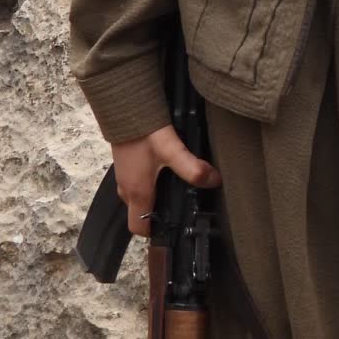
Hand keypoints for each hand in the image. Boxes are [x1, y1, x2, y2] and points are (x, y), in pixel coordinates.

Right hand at [112, 123, 222, 238]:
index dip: (154, 231)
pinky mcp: (126, 165)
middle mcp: (126, 188)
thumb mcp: (172, 151)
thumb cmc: (144, 133)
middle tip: (183, 205)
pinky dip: (150, 184)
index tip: (174, 225)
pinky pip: (137, 184)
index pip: (138, 227)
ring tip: (177, 188)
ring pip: (138, 198)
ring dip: (155, 197)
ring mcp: (124, 177)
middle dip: (159, 214)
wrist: (124, 107)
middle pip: (140, 213)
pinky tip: (166, 171)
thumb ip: (192, 168)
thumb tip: (214, 181)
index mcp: (137, 192)